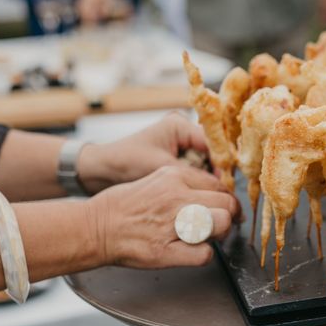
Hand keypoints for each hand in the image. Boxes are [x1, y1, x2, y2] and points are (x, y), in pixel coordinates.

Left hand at [78, 112, 215, 193]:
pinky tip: (199, 199)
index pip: (213, 141)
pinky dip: (196, 186)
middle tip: (223, 197)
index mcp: (179, 125)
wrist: (97, 171)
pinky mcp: (174, 161)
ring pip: (205, 166)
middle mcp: (182, 133)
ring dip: (207, 182)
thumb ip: (192, 174)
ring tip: (213, 200)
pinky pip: (194, 173)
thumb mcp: (161, 167)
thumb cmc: (123, 162)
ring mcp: (178, 147)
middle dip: (217, 175)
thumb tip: (219, 188)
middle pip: (212, 154)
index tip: (228, 185)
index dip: (223, 163)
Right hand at [87, 165, 240, 268]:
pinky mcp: (165, 250)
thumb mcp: (156, 179)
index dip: (226, 199)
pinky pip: (204, 254)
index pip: (219, 185)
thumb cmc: (122, 205)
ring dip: (219, 233)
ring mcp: (171, 224)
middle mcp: (176, 196)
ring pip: (221, 224)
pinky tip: (192, 252)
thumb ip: (185, 183)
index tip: (226, 208)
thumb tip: (213, 193)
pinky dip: (203, 255)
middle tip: (221, 225)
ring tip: (208, 237)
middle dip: (229, 216)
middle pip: (227, 203)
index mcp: (175, 176)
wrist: (94, 226)